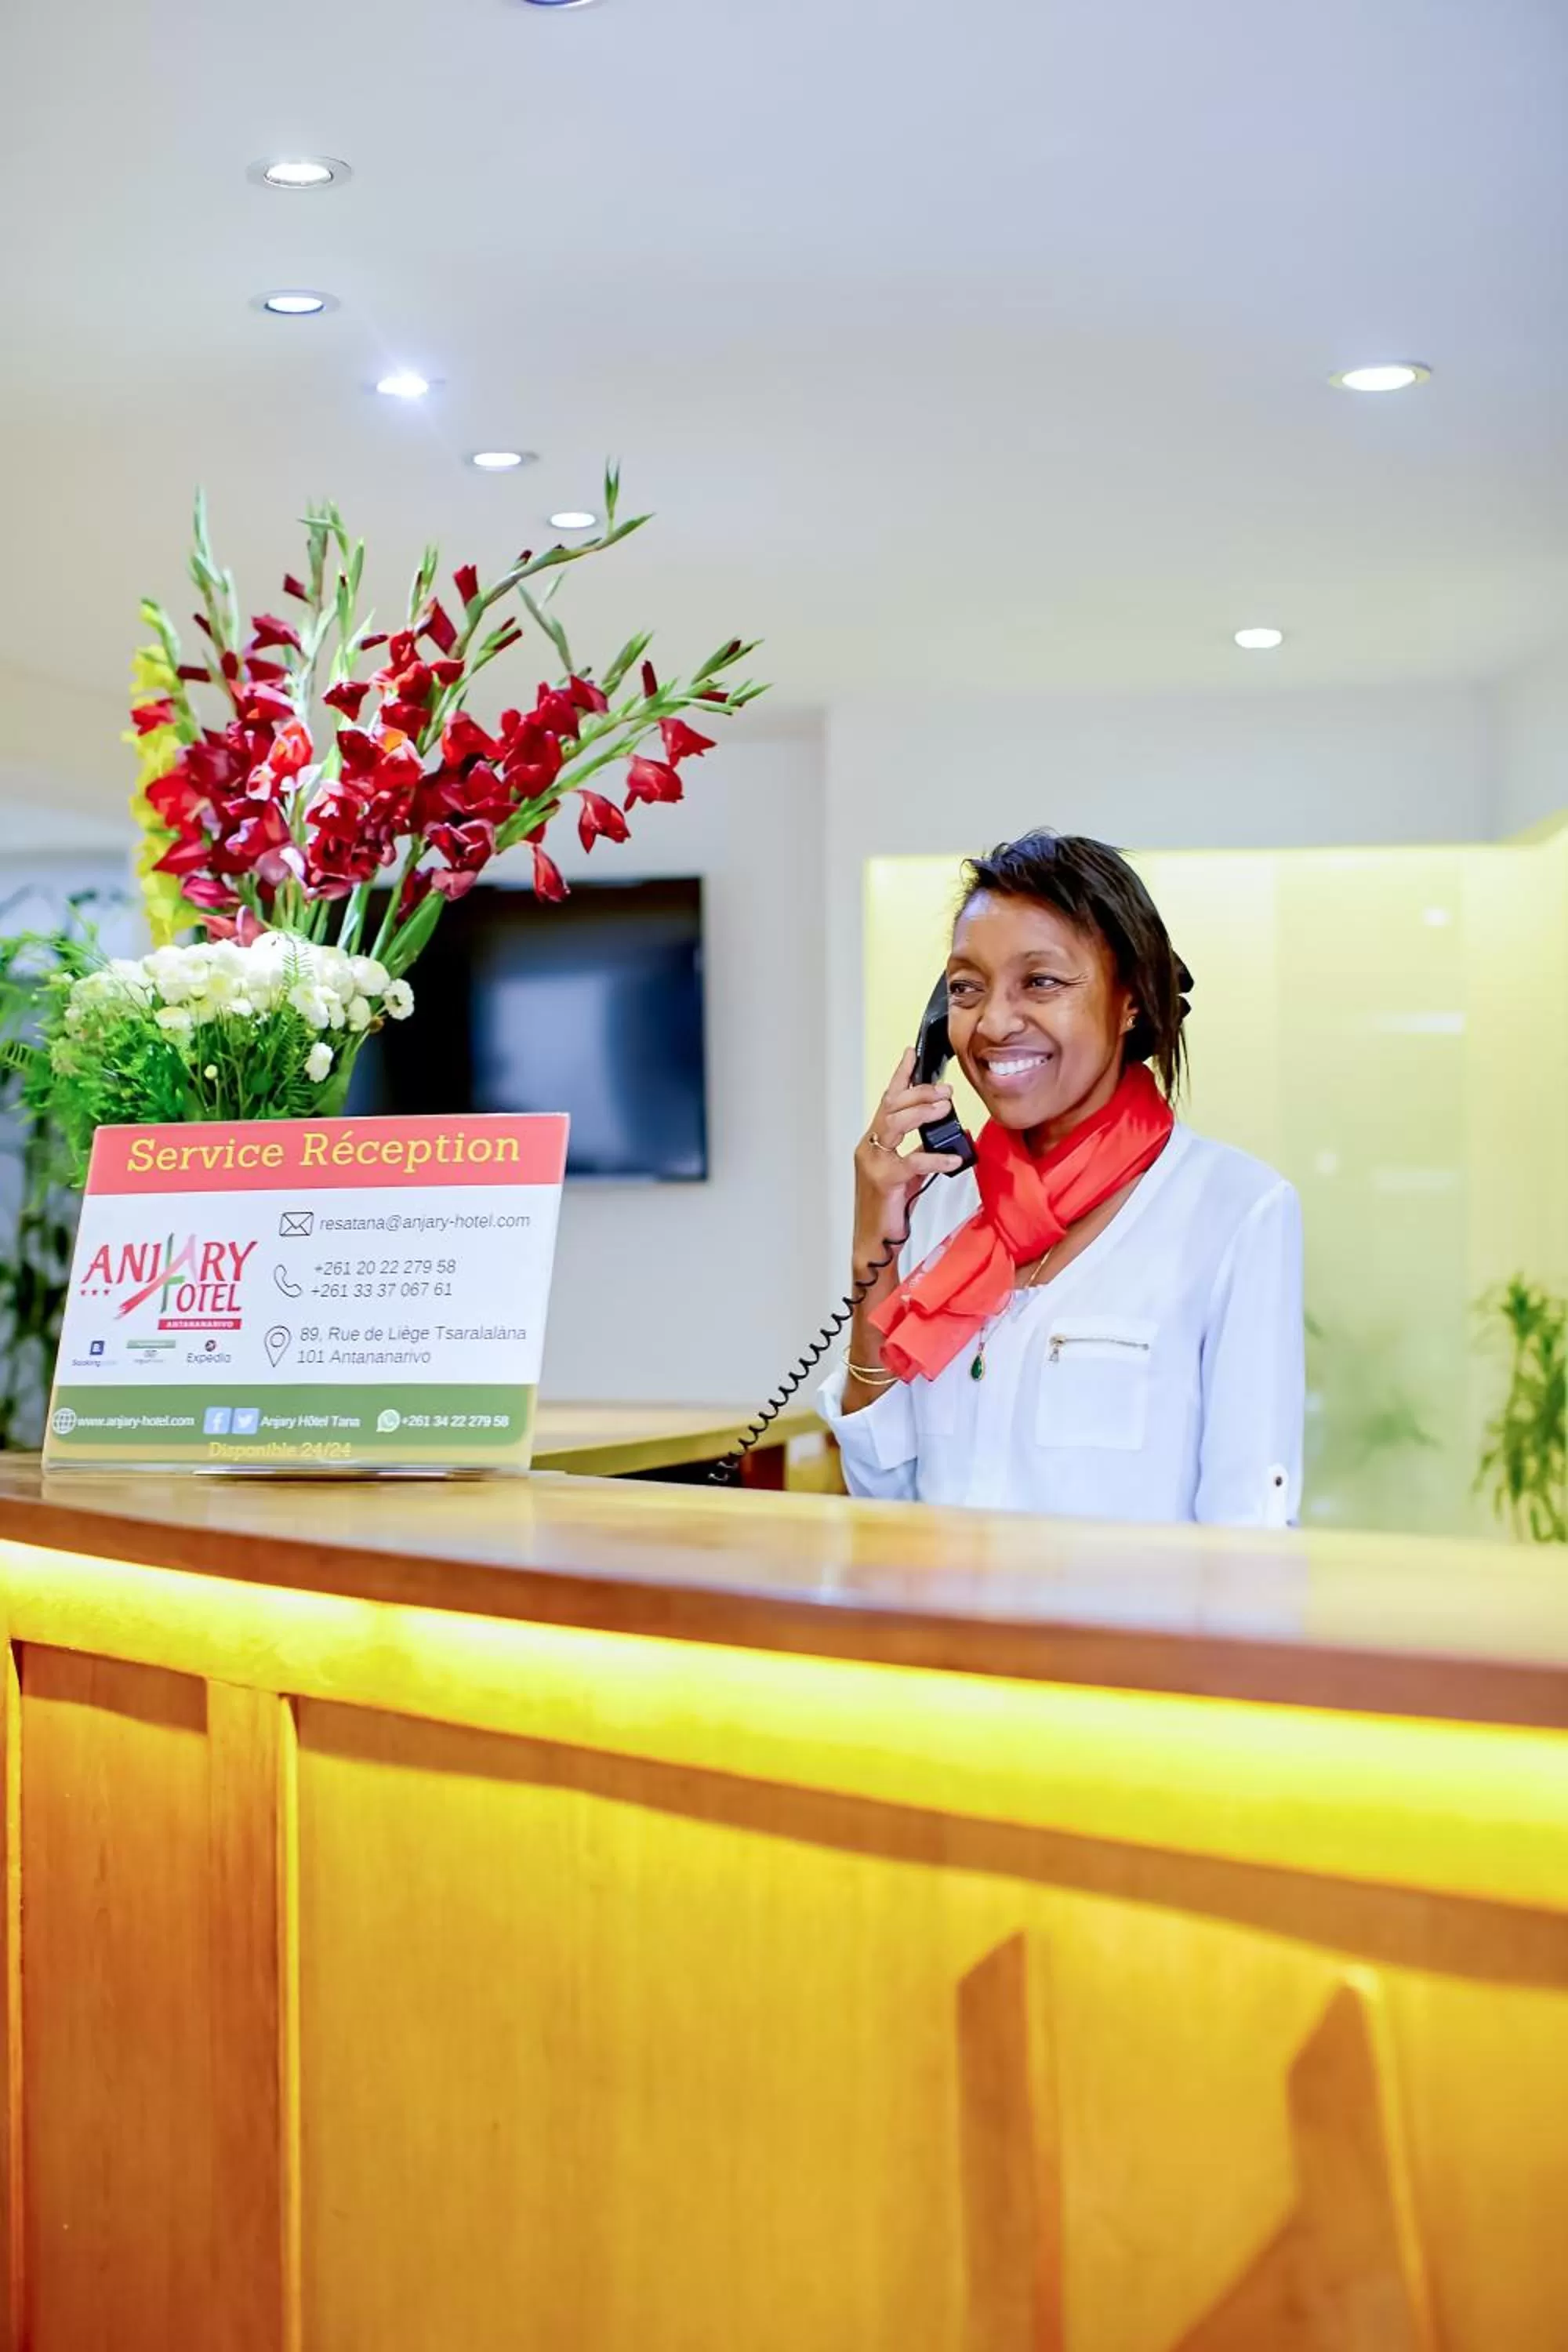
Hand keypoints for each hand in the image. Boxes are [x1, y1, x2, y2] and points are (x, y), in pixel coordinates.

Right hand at [852, 1048, 966, 1277]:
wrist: (875, 1242)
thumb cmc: (890, 1208)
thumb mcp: (906, 1173)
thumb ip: (917, 1151)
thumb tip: (942, 1136)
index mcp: (874, 1141)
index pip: (887, 1100)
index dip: (900, 1075)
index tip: (912, 1052)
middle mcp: (869, 1147)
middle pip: (891, 1106)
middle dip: (919, 1093)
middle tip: (946, 1090)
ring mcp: (873, 1162)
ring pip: (895, 1124)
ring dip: (922, 1112)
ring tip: (946, 1107)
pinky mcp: (884, 1181)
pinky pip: (912, 1162)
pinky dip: (935, 1157)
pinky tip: (955, 1158)